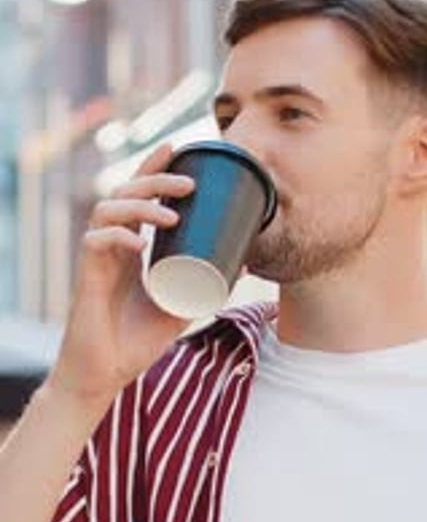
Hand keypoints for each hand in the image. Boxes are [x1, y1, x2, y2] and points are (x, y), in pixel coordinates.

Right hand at [48, 143, 194, 405]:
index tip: (178, 147)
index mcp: (131, 246)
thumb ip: (208, 286)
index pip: (137, 193)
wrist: (108, 373)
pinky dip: (117, 237)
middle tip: (188, 183)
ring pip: (107, 210)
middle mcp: (112, 245)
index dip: (153, 166)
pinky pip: (95, 243)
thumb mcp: (183, 307)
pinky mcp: (86, 277)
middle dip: (154, 179)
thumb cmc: (139, 340)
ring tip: (171, 213)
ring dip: (139, 205)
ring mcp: (97, 259)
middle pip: (124, 192)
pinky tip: (139, 243)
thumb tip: (245, 262)